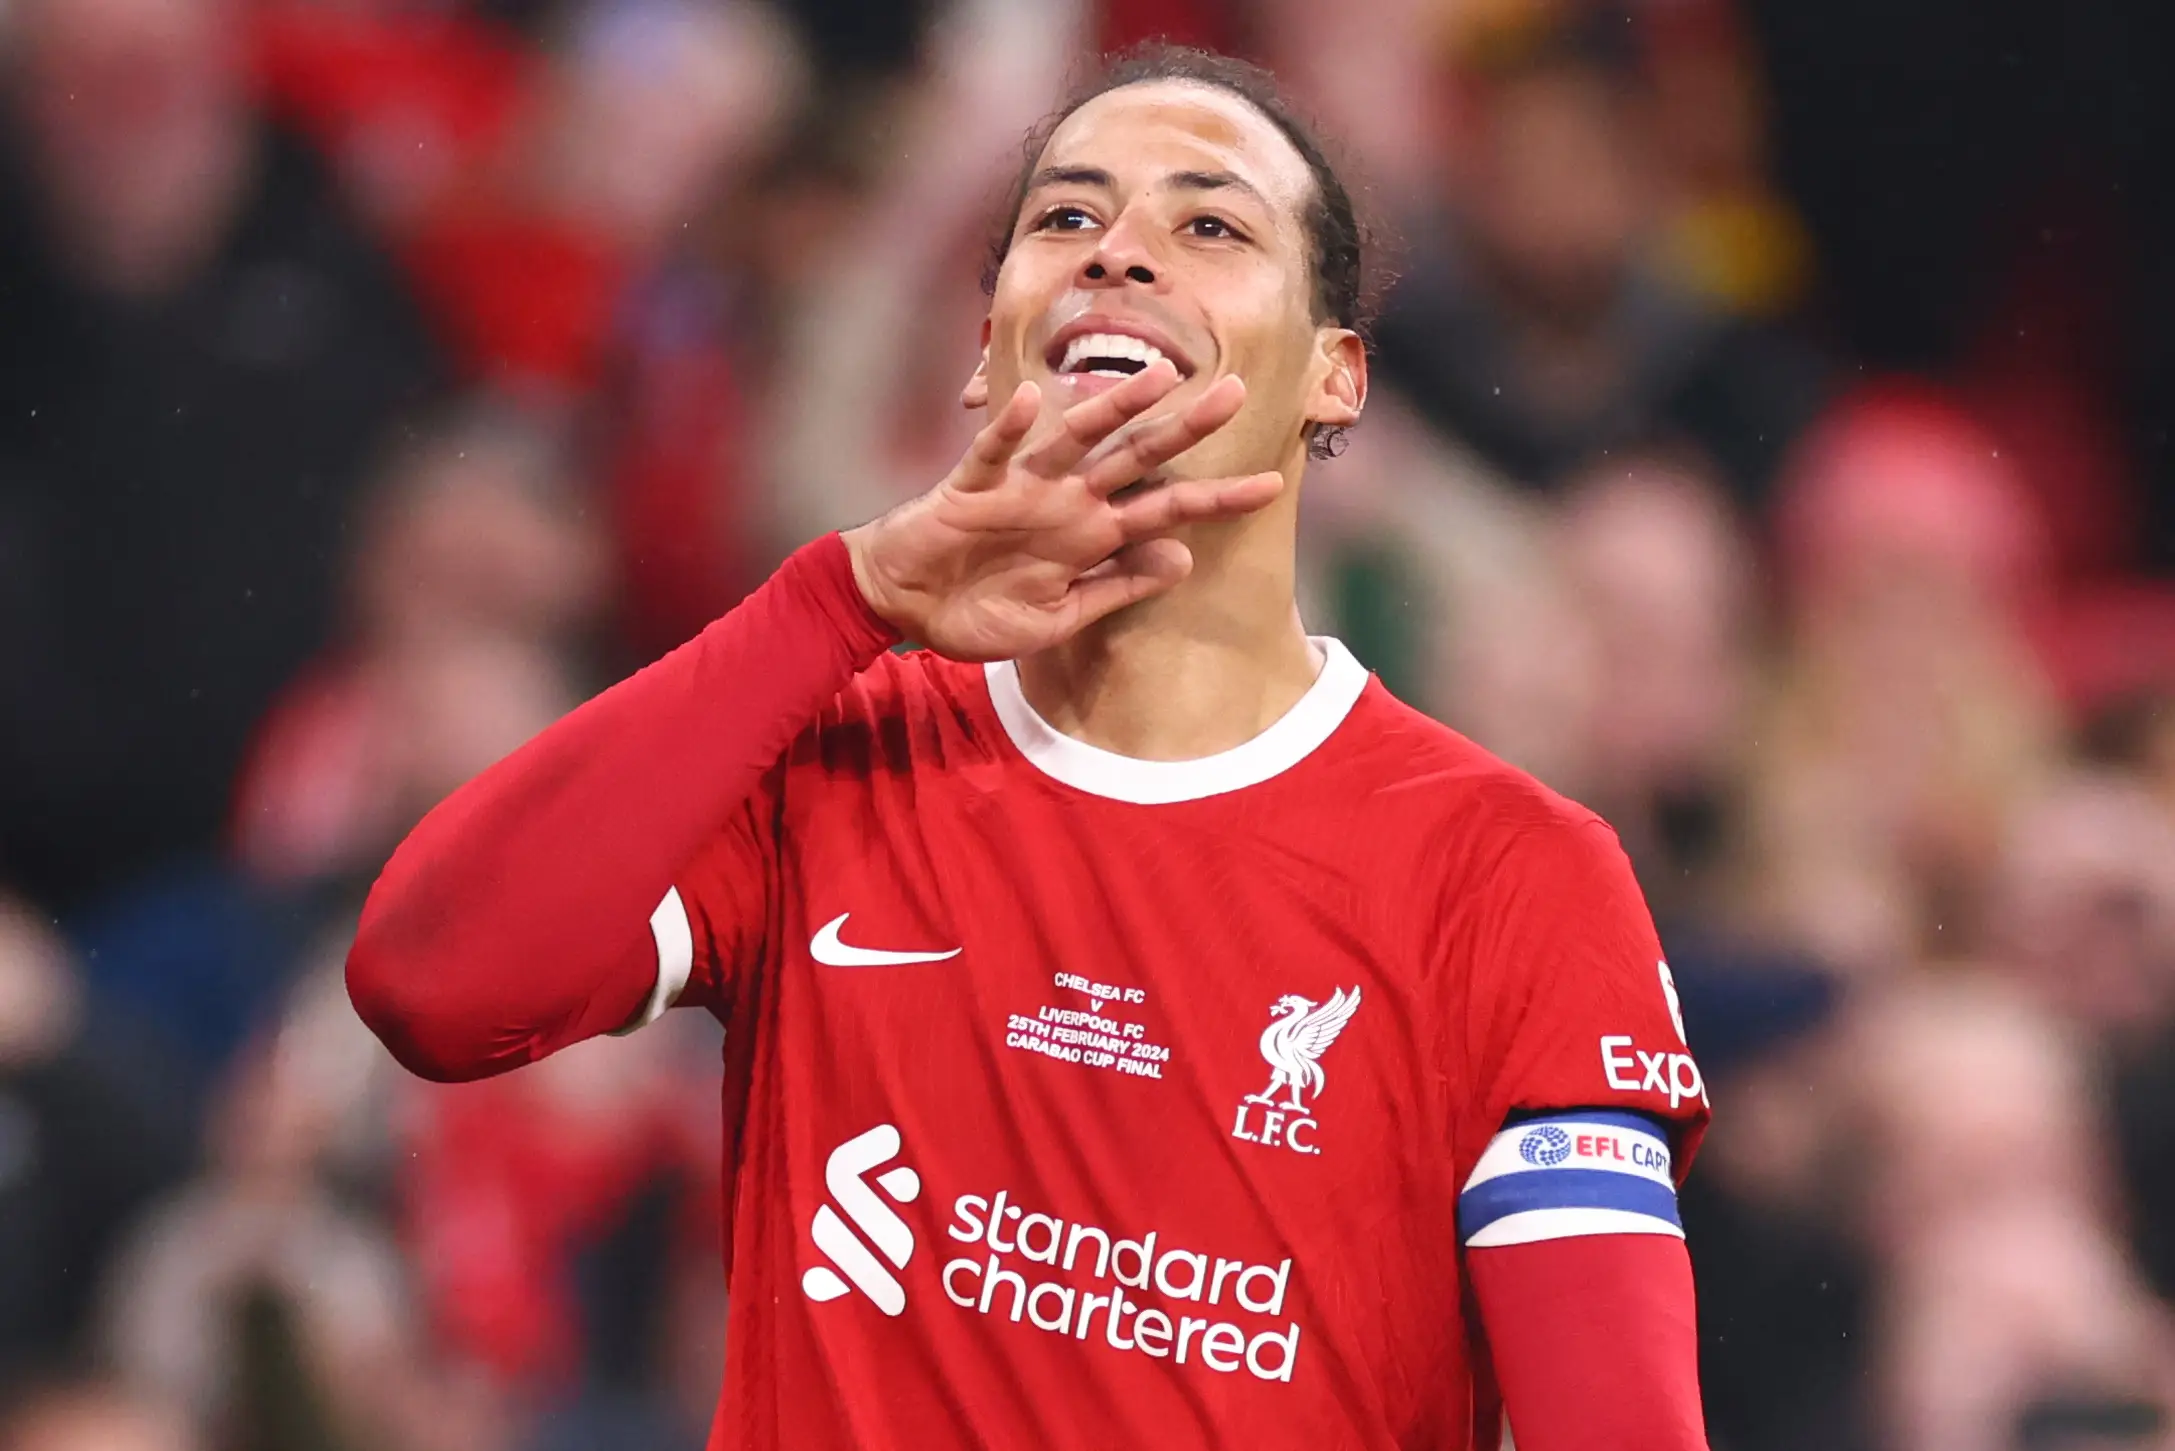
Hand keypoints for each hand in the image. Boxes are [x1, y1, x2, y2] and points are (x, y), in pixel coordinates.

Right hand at [842, 362, 1281, 660]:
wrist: (905, 606)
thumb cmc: (979, 611)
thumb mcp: (1060, 616)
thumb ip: (1117, 586)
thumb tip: (1183, 559)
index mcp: (1092, 535)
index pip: (1167, 509)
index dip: (1217, 498)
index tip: (1272, 483)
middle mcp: (1067, 501)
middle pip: (1137, 457)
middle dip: (1186, 429)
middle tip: (1237, 393)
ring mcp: (1022, 489)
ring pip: (1077, 438)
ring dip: (1115, 407)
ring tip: (1158, 377)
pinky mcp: (973, 487)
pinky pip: (994, 452)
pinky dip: (1012, 429)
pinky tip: (1036, 400)